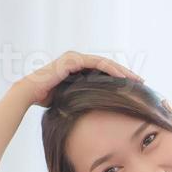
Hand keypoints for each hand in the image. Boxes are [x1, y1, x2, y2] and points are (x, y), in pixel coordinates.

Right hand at [15, 50, 143, 108]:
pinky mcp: (73, 60)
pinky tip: (123, 78)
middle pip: (107, 66)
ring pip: (105, 63)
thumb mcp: (72, 99)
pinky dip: (111, 70)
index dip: (120, 78)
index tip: (134, 87)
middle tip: (141, 82)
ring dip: (122, 71)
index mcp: (78, 68)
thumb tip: (97, 113)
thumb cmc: (48, 100)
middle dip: (126, 74)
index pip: (104, 71)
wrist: (30, 94)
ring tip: (136, 80)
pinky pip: (97, 64)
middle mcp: (77, 60)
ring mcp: (75, 58)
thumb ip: (84, 99)